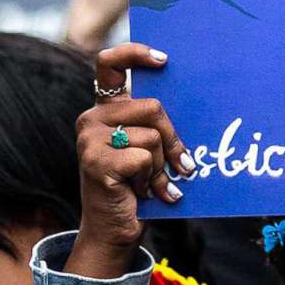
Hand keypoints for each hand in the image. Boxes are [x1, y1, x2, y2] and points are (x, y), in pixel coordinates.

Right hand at [70, 43, 191, 273]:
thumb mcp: (146, 149)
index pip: (109, 64)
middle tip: (178, 165)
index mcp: (104, 110)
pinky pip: (145, 158)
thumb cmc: (136, 188)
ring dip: (161, 166)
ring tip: (149, 183)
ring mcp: (90, 140)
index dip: (135, 53)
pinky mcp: (96, 162)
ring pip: (152, 136)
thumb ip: (154, 125)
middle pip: (152, 107)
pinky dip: (153, 180)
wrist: (113, 231)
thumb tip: (194, 100)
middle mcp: (91, 119)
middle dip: (172, 139)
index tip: (164, 59)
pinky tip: (144, 193)